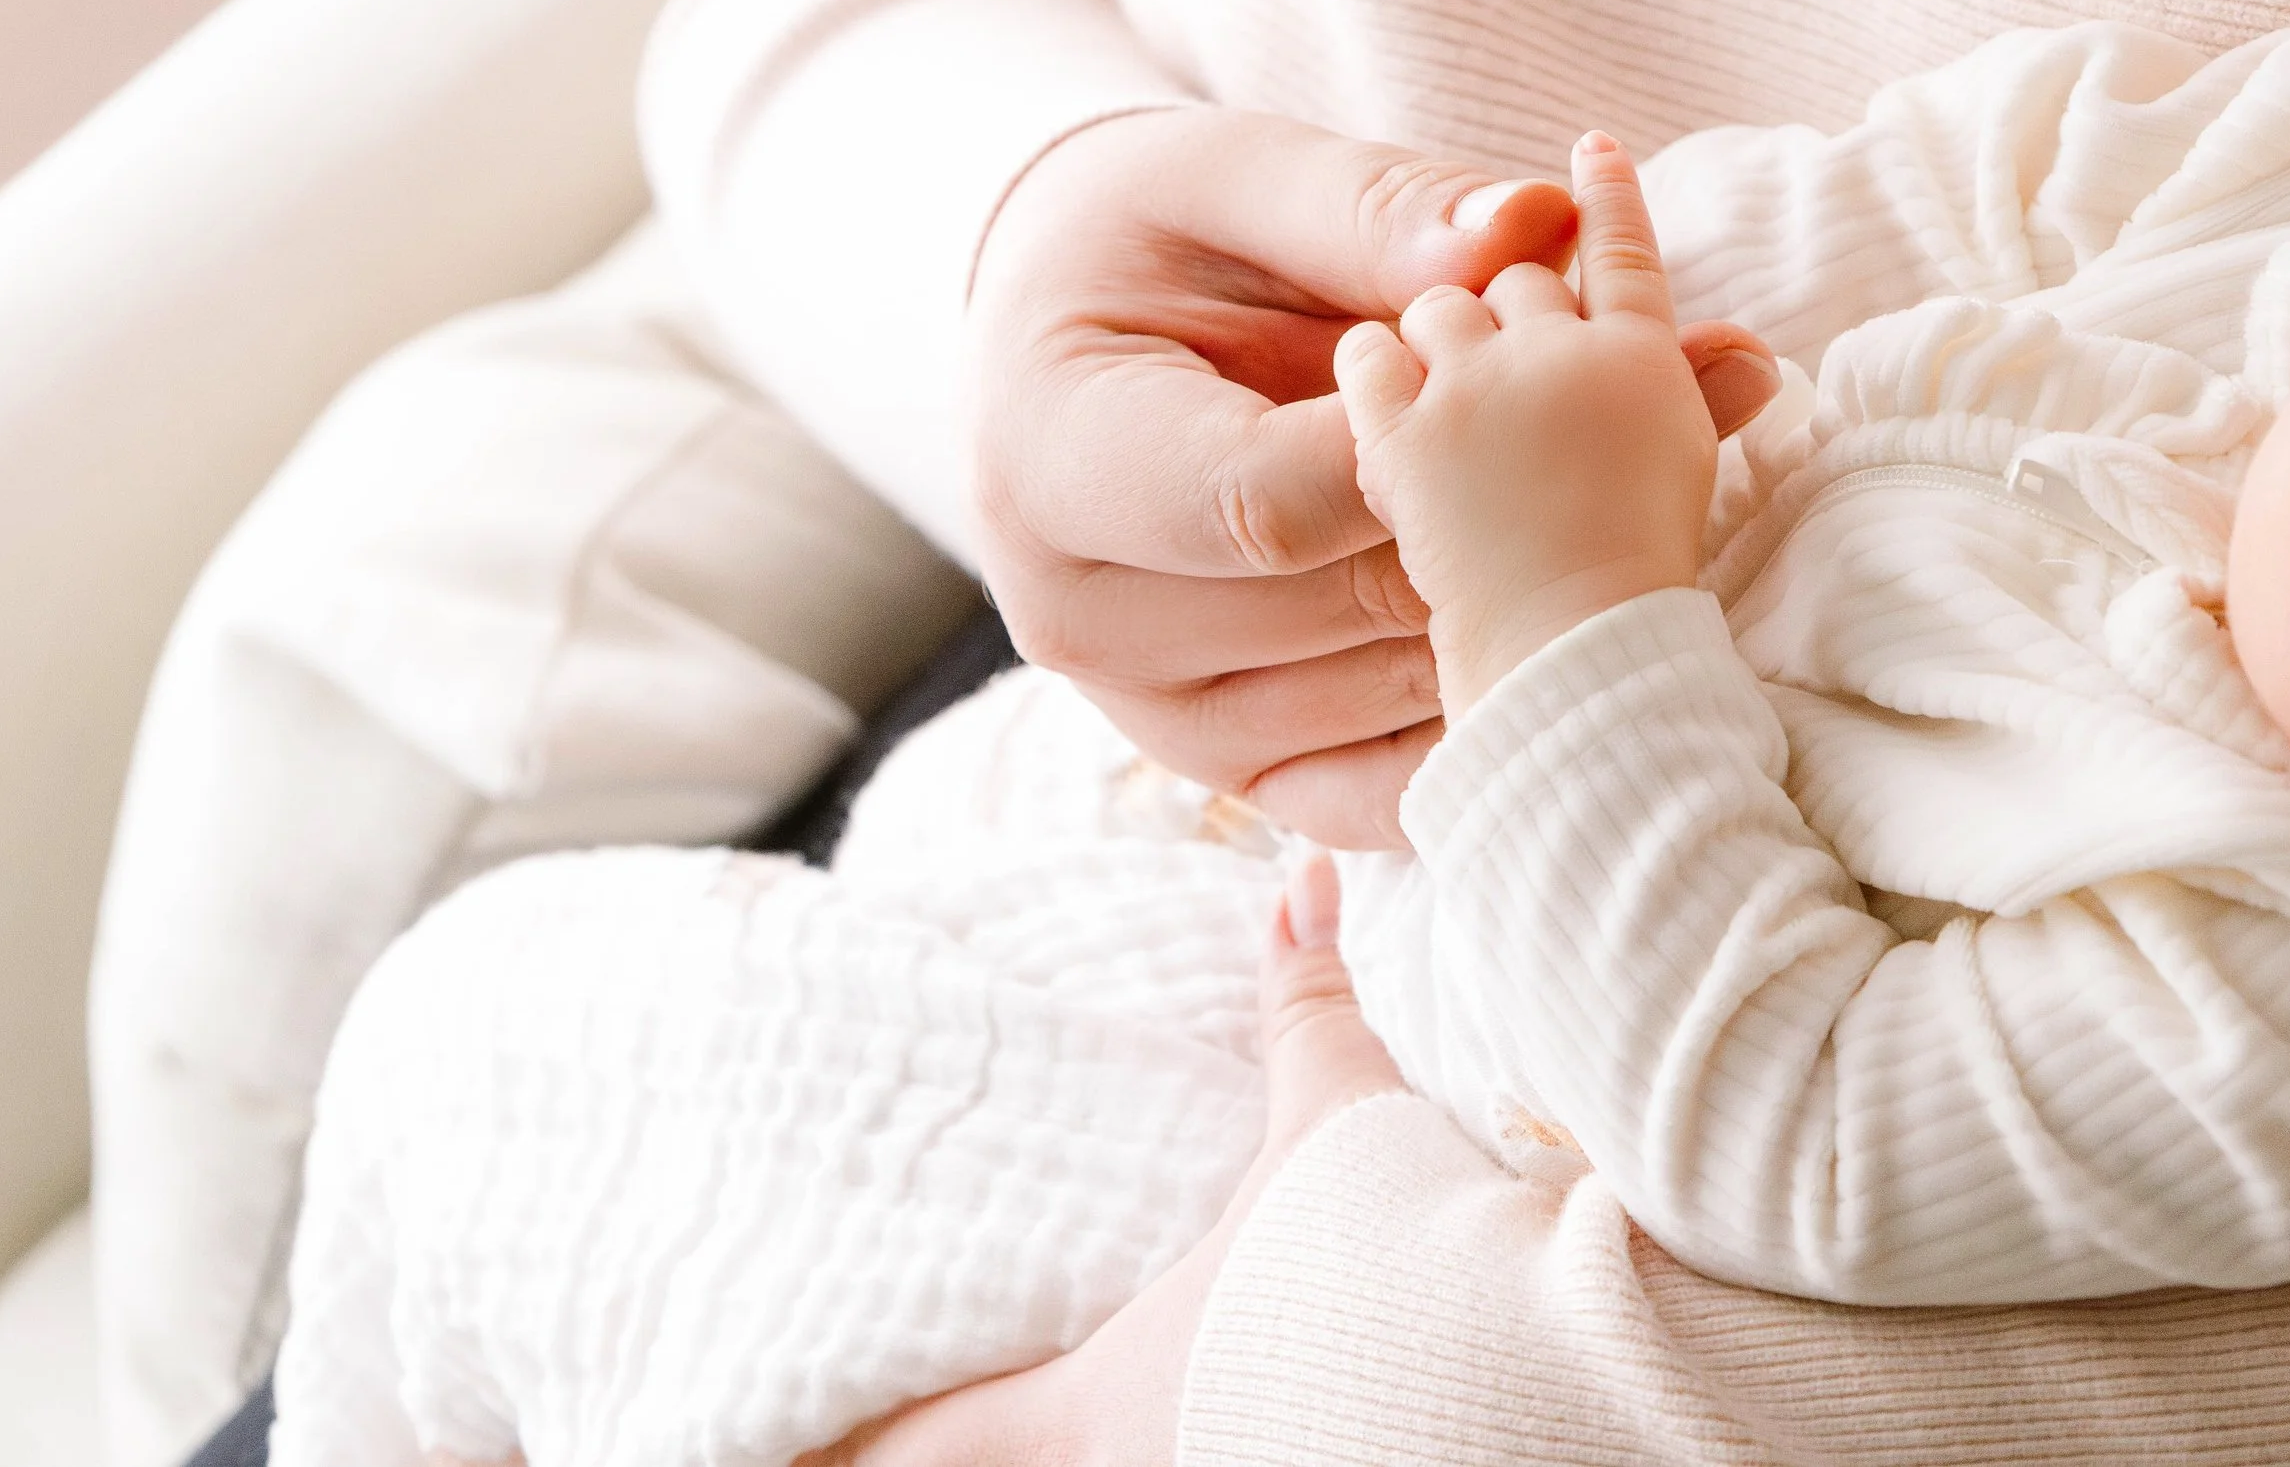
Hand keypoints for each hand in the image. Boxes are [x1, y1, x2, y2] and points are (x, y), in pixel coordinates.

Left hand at [796, 853, 1403, 1466]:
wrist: (1521, 1395)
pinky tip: (1202, 1436)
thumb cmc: (1388, 1272)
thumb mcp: (1338, 1134)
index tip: (768, 1436)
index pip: (918, 1449)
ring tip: (1027, 1427)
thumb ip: (1306, 1015)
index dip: (829, 1443)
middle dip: (939, 1454)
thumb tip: (1298, 880)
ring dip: (1047, 1453)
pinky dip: (1161, 1455)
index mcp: (1096, 1406)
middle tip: (855, 1430)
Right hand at [970, 108, 1778, 846]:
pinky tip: (1583, 616)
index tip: (1561, 348)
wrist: (1053, 355)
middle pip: (1349, 603)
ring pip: (1391, 691)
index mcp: (1050, 461)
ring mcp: (1151, 715)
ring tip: (1675, 466)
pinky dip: (1494, 707)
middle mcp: (1082, 618)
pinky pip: (1378, 787)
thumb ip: (1370, 209)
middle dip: (1527, 502)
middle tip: (1698, 389)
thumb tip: (1535, 227)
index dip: (1430, 451)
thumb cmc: (1133, 246)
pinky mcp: (1223, 768)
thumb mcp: (1225, 180)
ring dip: (1544, 595)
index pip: (1265, 504)